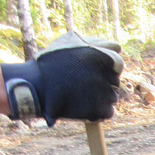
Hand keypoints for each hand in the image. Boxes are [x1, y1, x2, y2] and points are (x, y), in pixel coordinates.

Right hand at [0, 31, 122, 125]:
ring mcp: (103, 93)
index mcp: (101, 56)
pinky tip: (84, 105)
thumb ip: (97, 43)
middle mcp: (105, 74)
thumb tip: (117, 47)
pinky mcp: (99, 110)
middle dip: (102, 82)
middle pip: (115, 81)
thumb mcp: (71, 42)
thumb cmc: (51, 62)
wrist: (36, 87)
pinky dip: (99, 110)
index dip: (105, 68)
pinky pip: (108, 111)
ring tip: (81, 94)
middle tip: (83, 84)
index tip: (92, 71)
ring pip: (112, 97)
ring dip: (101, 97)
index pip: (118, 64)